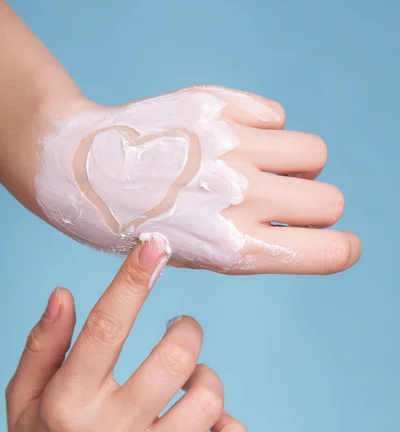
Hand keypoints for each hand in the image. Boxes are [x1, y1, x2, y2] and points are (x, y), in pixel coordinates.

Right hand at [0, 233, 247, 431]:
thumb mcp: (23, 400)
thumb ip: (43, 345)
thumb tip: (66, 294)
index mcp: (69, 404)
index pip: (105, 329)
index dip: (132, 282)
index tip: (155, 248)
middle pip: (174, 360)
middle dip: (188, 331)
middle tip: (182, 329)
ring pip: (207, 402)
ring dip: (207, 378)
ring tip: (192, 379)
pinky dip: (234, 431)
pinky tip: (215, 424)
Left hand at [36, 85, 361, 274]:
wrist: (79, 172)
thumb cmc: (140, 224)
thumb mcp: (198, 255)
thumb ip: (257, 241)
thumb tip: (311, 216)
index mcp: (233, 249)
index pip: (329, 250)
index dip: (342, 248)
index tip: (336, 244)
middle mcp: (239, 198)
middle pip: (330, 200)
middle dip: (315, 207)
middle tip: (281, 205)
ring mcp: (230, 147)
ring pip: (313, 153)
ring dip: (297, 165)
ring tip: (260, 168)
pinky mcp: (216, 107)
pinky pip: (277, 115)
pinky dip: (266, 129)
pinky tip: (231, 140)